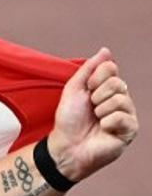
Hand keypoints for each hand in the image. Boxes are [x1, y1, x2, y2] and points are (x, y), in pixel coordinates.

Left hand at [47, 47, 138, 181]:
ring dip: (100, 110)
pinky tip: (103, 130)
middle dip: (97, 96)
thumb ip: (89, 68)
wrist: (66, 145)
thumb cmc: (69, 119)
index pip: (111, 68)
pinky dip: (107, 122)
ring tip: (96, 120)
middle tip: (90, 109)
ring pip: (120, 99)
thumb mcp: (74, 89)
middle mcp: (121, 98)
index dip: (94, 79)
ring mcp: (127, 114)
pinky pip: (122, 117)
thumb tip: (105, 50)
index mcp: (108, 88)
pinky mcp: (131, 130)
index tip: (86, 91)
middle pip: (117, 83)